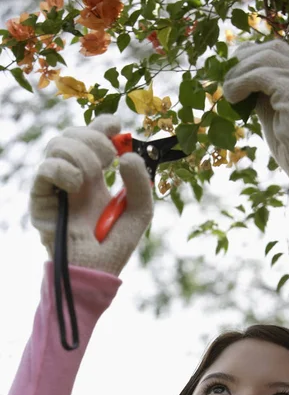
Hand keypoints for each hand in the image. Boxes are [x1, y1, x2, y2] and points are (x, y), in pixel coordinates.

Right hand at [30, 114, 152, 275]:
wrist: (94, 270)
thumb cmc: (114, 245)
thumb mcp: (140, 213)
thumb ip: (140, 184)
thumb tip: (128, 155)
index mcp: (94, 177)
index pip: (91, 138)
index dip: (101, 125)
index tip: (115, 128)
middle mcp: (73, 176)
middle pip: (73, 134)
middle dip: (94, 137)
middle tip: (110, 157)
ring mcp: (56, 185)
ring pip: (57, 144)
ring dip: (82, 154)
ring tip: (94, 177)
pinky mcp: (41, 198)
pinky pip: (46, 168)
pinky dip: (64, 169)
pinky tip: (77, 185)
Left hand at [223, 40, 288, 191]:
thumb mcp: (274, 112)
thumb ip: (264, 93)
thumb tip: (239, 78)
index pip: (280, 50)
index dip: (252, 55)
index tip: (233, 68)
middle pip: (272, 48)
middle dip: (244, 60)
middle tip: (225, 78)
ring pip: (264, 59)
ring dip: (239, 73)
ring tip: (226, 92)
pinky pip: (260, 76)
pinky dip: (241, 83)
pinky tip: (232, 97)